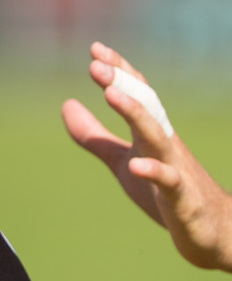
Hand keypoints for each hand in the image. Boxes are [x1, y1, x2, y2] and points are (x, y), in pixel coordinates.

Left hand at [62, 41, 231, 271]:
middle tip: (97, 63)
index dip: (119, 72)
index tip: (96, 49)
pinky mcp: (182, 199)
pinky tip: (134, 166)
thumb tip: (66, 104)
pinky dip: (153, 172)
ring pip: (158, 136)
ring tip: (110, 94)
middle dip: (123, 83)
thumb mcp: (123, 161)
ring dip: (135, 114)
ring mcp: (176, 169)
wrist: (214, 231)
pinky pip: (169, 183)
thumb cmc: (168, 191)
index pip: (137, 95)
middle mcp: (166, 144)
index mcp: (152, 133)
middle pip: (146, 106)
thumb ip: (94, 137)